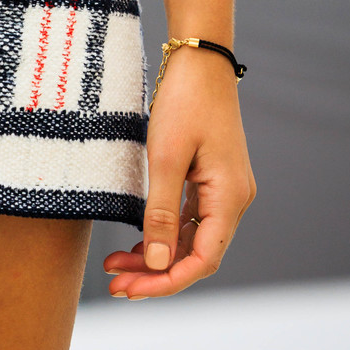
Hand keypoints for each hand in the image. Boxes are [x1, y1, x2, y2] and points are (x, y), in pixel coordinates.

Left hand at [104, 49, 253, 298]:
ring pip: (192, 240)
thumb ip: (162, 213)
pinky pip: (191, 220)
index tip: (131, 290)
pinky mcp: (212, 180)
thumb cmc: (185, 101)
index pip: (203, 261)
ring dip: (158, 256)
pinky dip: (165, 234)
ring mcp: (225, 190)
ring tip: (117, 267)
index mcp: (230, 198)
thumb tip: (159, 262)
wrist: (200, 59)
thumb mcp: (165, 157)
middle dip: (156, 273)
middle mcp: (234, 200)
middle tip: (115, 285)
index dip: (167, 281)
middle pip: (197, 255)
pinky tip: (138, 243)